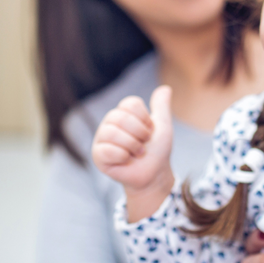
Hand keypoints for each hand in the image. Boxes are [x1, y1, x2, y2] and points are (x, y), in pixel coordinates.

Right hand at [91, 86, 175, 219]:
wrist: (154, 174)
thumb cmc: (156, 151)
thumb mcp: (163, 127)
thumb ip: (161, 107)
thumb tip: (165, 88)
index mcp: (123, 113)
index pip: (130, 104)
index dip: (145, 119)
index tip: (149, 131)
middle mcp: (110, 123)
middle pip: (120, 117)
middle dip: (139, 133)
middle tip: (143, 144)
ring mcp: (102, 138)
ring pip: (112, 132)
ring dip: (132, 145)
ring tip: (137, 153)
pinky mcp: (98, 155)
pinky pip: (107, 150)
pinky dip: (123, 156)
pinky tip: (126, 160)